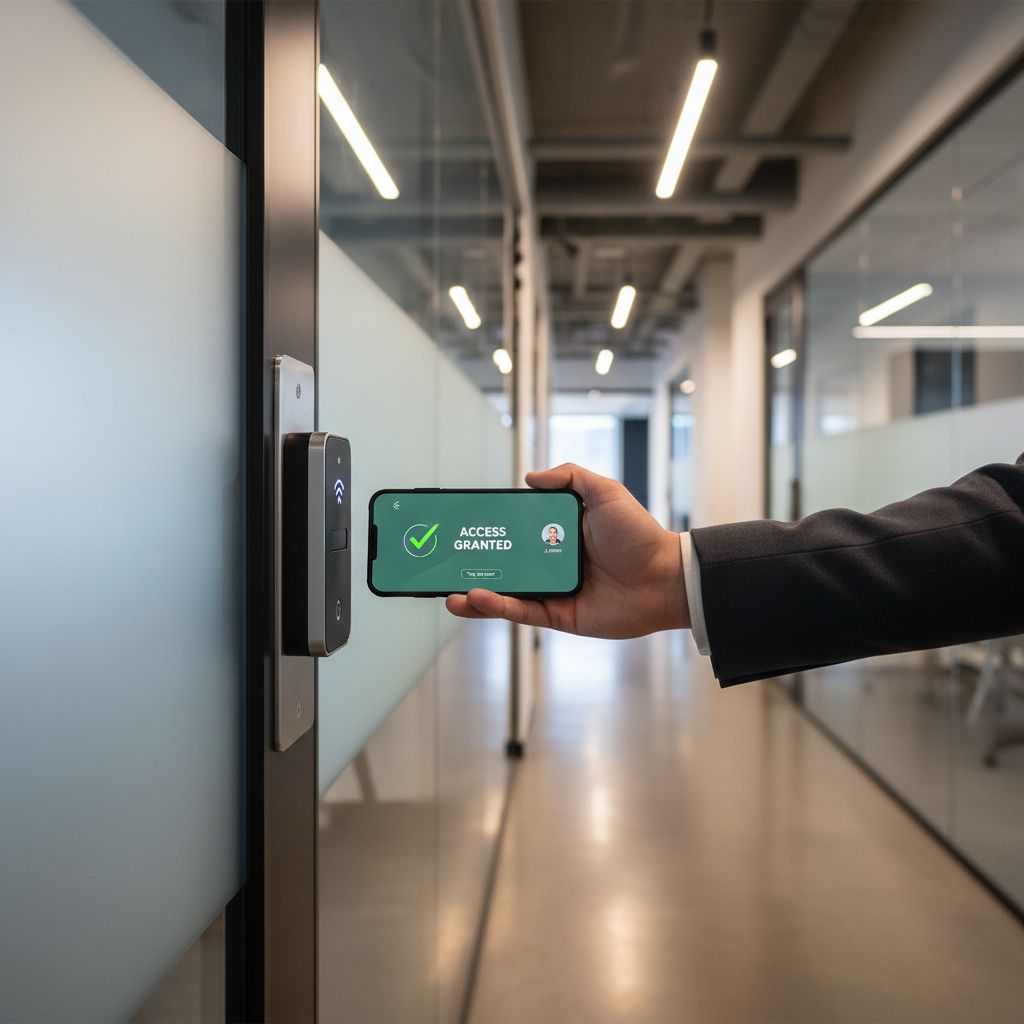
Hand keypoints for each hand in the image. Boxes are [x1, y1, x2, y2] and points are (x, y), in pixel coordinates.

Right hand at [445, 463, 689, 638]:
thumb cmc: (639, 535)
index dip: (490, 528)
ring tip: (451, 591)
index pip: (515, 530)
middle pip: (503, 564)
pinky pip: (521, 612)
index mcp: (557, 534)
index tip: (464, 524)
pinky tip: (477, 599)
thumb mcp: (605, 492)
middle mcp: (550, 562)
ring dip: (475, 593)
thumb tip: (529, 477)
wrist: (664, 578)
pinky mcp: (558, 616)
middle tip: (445, 561)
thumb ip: (569, 477)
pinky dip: (497, 606)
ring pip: (505, 593)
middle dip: (472, 564)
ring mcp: (552, 591)